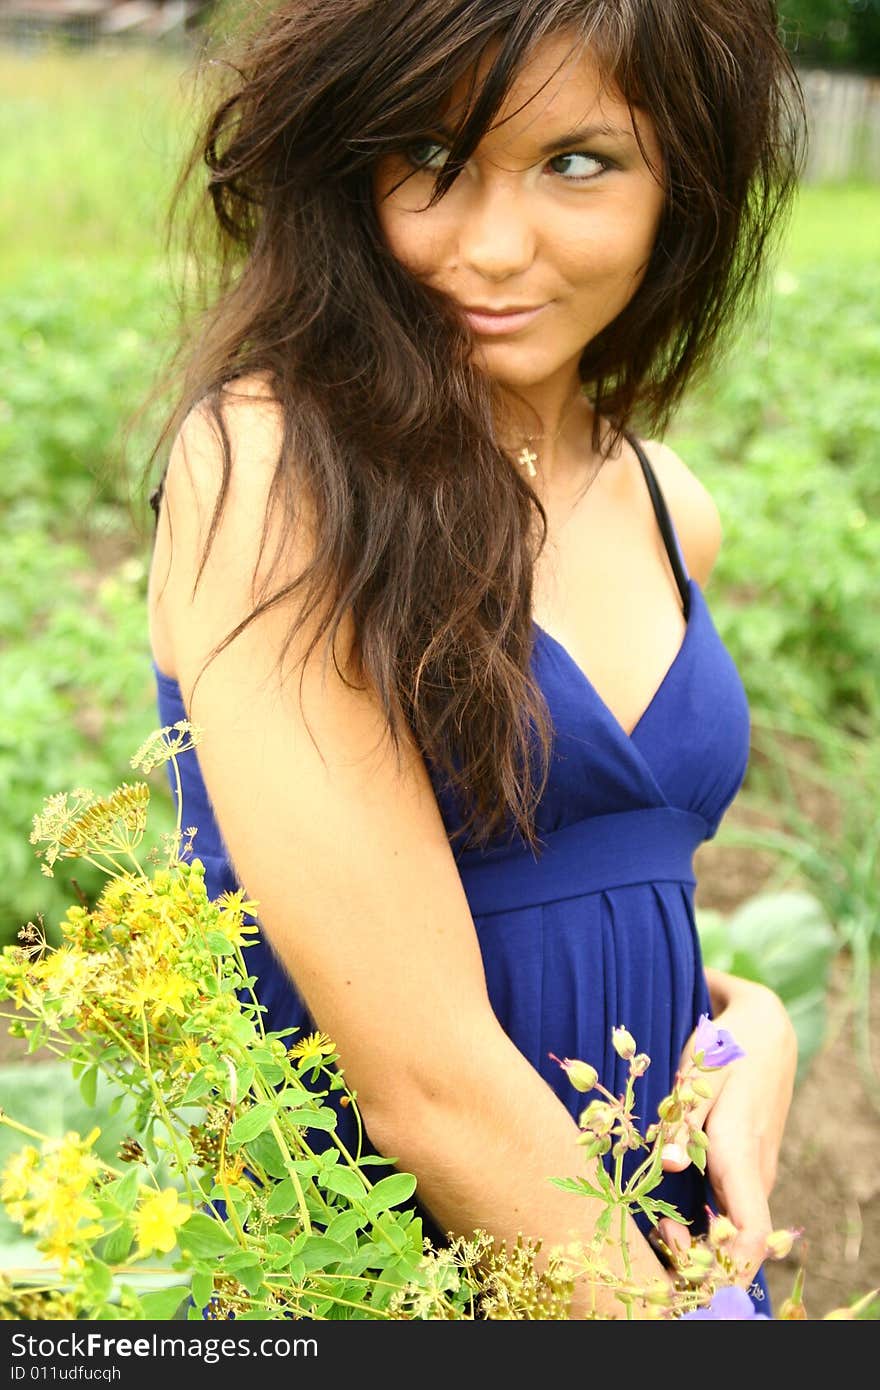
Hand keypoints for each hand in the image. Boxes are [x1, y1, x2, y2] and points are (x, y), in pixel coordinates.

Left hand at [656, 973, 796, 1286]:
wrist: (766, 1027)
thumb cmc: (728, 1048)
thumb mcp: (699, 1075)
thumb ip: (683, 1123)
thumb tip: (670, 1167)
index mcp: (743, 1156)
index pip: (750, 1238)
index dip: (721, 1265)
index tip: (680, 1256)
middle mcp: (756, 1174)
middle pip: (739, 1244)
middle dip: (699, 1256)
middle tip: (657, 1236)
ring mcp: (756, 1172)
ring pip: (735, 1228)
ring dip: (700, 1238)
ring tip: (658, 1225)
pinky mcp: (749, 1167)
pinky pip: (733, 1210)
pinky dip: (706, 1221)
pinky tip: (673, 1209)